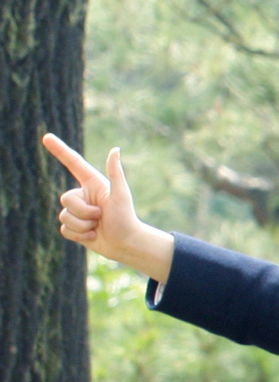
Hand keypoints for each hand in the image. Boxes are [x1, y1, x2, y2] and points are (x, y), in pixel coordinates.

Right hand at [41, 134, 174, 282]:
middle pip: (66, 199)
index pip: (73, 164)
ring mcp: (77, 212)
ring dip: (83, 225)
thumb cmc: (126, 218)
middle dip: (84, 212)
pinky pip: (64, 230)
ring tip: (98, 227)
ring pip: (64, 217)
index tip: (47, 137)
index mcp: (93, 184)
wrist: (127, 244)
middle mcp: (83, 196)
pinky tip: (93, 236)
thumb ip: (115, 173)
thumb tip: (115, 149)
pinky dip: (79, 236)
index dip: (60, 150)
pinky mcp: (74, 227)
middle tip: (101, 217)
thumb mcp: (121, 195)